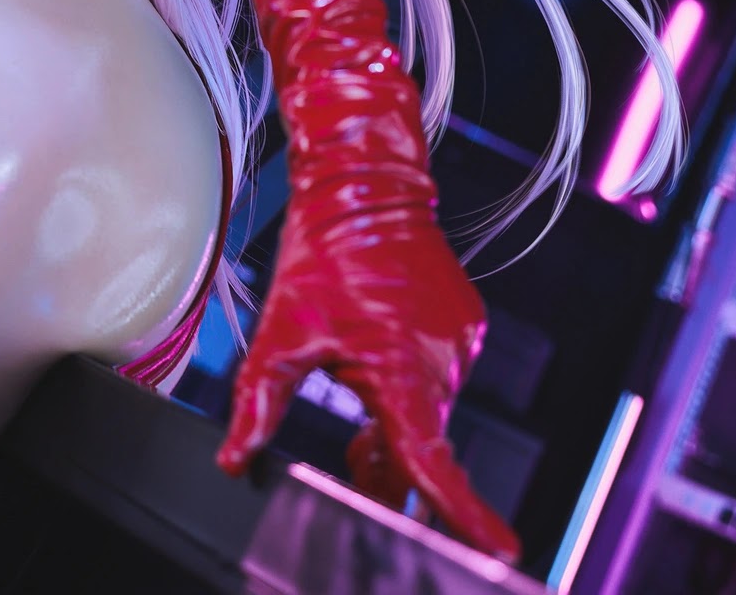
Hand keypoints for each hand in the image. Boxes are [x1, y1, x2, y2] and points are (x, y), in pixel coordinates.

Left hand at [216, 184, 520, 562]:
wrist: (366, 185)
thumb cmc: (324, 253)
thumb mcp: (282, 330)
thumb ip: (260, 402)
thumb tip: (235, 458)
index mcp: (400, 370)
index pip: (431, 461)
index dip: (464, 513)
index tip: (500, 550)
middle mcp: (442, 362)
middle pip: (421, 445)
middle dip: (388, 461)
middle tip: (350, 450)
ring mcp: (462, 343)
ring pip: (430, 410)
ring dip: (400, 417)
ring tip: (355, 381)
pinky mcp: (469, 325)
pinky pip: (442, 374)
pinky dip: (415, 382)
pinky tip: (381, 352)